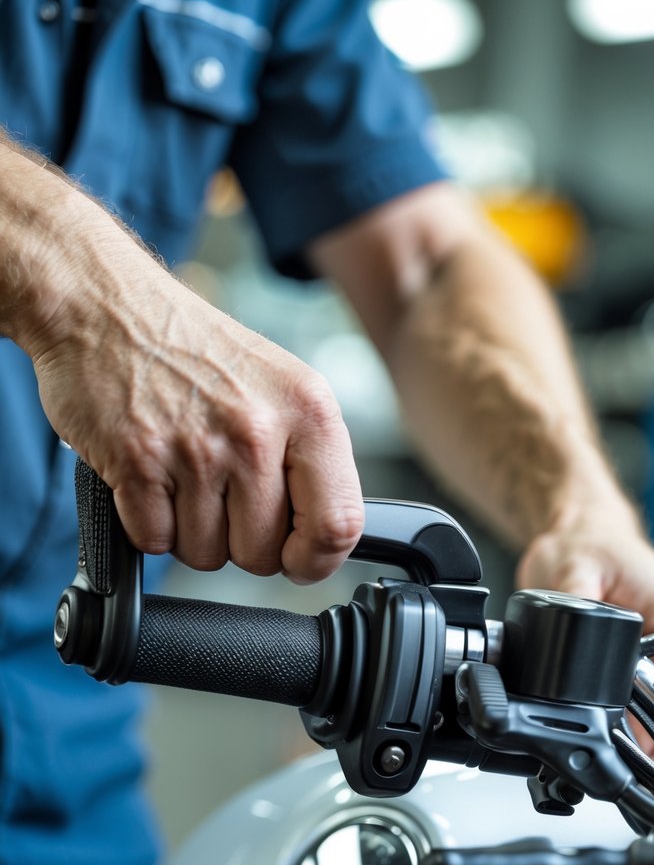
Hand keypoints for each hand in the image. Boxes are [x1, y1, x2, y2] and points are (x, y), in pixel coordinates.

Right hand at [22, 207, 363, 582]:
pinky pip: (154, 542)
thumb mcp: (281, 386)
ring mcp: (196, 448)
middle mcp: (257, 429)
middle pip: (262, 554)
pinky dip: (146, 522)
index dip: (315, 561)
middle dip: (236, 540)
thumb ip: (308, 459)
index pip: (338, 525)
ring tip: (180, 472)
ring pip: (206, 555)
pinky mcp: (138, 463)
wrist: (103, 304)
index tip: (297, 560)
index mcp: (308, 411)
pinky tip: (148, 475)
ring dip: (188, 530)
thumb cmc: (193, 350)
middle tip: (217, 490)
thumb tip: (322, 537)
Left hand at [516, 514, 653, 752]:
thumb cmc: (590, 544)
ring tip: (626, 759)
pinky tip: (610, 745)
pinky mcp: (631, 677)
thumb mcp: (576, 570)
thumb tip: (572, 634)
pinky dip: (627, 736)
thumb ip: (576, 605)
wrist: (573, 539)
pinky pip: (637, 719)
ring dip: (650, 745)